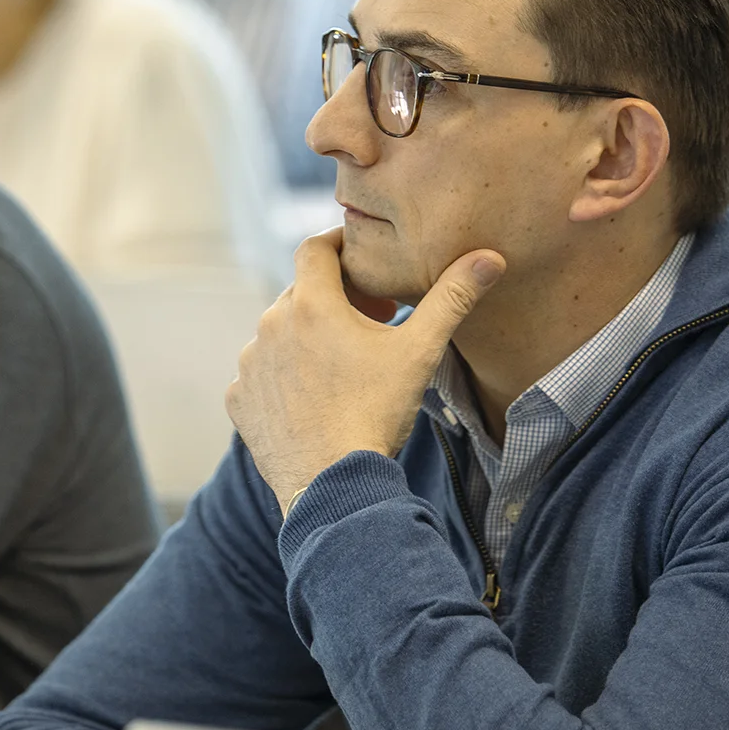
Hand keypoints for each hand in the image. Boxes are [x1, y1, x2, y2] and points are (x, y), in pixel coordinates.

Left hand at [226, 229, 504, 515]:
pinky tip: (313, 397)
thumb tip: (490, 258)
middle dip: (334, 298)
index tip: (359, 256)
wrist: (332, 484)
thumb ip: (452, 298)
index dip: (338, 245)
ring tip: (342, 364)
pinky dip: (284, 377)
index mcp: (310, 304)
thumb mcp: (420, 352)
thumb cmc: (376, 413)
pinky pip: (261, 374)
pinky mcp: (239, 399)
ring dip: (306, 339)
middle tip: (370, 318)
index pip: (315, 248)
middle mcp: (269, 325)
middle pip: (300, 293)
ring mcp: (249, 364)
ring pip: (279, 335)